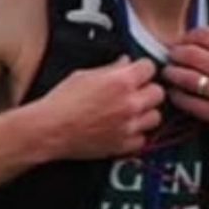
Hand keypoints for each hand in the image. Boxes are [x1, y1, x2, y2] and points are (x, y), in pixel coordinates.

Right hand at [38, 57, 164, 158]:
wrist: (50, 129)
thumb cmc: (62, 101)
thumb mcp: (85, 75)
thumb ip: (111, 68)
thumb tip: (125, 62)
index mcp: (121, 81)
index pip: (150, 67)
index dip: (141, 69)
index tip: (136, 72)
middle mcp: (130, 104)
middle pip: (158, 92)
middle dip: (147, 90)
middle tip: (134, 92)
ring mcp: (129, 126)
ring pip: (155, 117)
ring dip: (145, 113)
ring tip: (130, 112)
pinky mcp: (124, 145)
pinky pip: (143, 138)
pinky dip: (136, 134)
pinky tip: (123, 128)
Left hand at [162, 27, 208, 146]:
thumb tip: (207, 45)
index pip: (207, 35)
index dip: (189, 36)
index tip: (184, 40)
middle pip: (191, 54)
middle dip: (176, 53)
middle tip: (171, 55)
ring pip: (187, 78)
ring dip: (172, 73)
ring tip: (169, 72)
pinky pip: (191, 104)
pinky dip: (178, 97)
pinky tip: (175, 94)